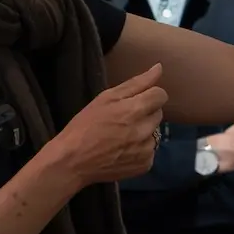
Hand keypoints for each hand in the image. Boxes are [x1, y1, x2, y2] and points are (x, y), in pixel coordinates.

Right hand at [45, 65, 168, 190]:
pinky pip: (150, 152)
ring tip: (122, 136)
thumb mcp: (106, 98)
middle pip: (158, 113)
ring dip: (143, 132)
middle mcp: (145, 130)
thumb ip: (136, 83)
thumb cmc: (85, 125)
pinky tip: (123, 150)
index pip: (161, 95)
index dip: (149, 95)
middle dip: (145, 113)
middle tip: (124, 119)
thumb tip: (159, 67)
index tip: (136, 100)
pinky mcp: (145, 165)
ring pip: (155, 133)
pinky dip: (140, 150)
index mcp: (135, 109)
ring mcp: (146, 150)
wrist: (73, 161)